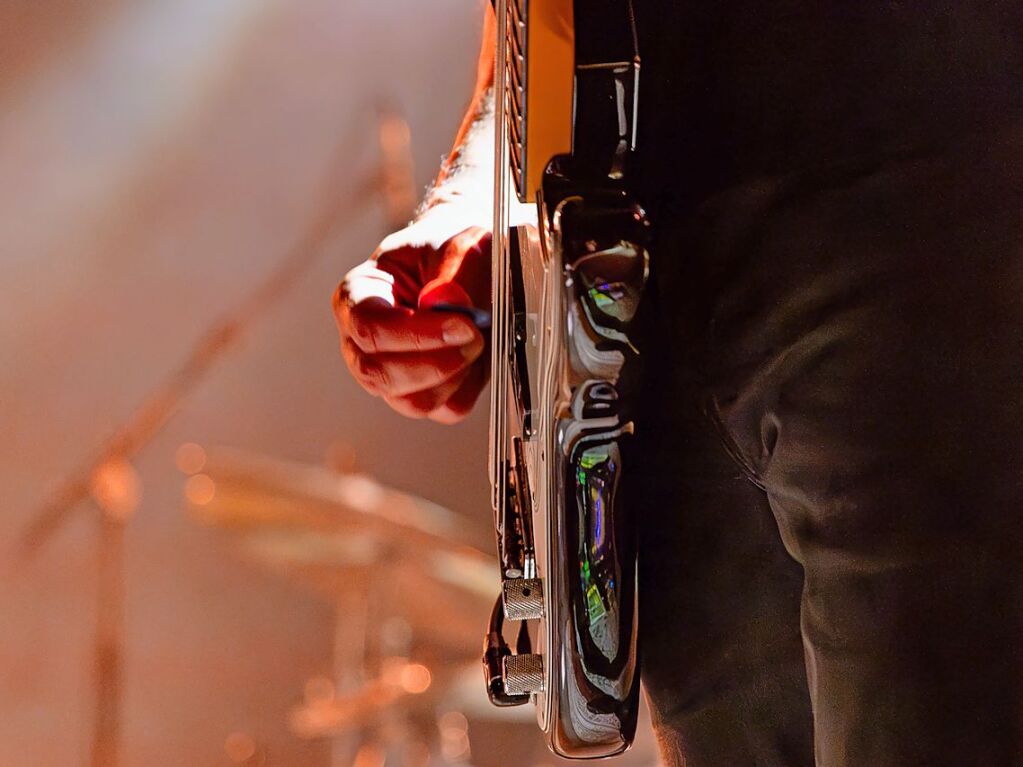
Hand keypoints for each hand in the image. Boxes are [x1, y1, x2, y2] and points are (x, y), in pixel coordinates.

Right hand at [333, 206, 491, 423]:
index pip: (368, 327)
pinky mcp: (425, 393)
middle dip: (433, 364)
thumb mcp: (457, 241)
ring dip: (453, 377)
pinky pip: (444, 409)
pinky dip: (468, 387)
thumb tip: (447, 303)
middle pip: (376, 375)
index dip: (415, 334)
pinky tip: (477, 358)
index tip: (463, 324)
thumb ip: (454, 270)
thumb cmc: (454, 249)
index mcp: (358, 295)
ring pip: (410, 400)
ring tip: (478, 341)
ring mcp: (391, 373)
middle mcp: (363, 341)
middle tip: (475, 337)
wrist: (475, 262)